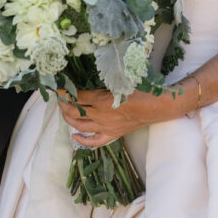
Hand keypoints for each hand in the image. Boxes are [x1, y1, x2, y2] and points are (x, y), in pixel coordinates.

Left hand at [58, 87, 178, 148]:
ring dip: (68, 118)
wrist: (158, 106)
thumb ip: (104, 79)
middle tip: (59, 97)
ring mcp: (105, 127)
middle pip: (74, 111)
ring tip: (63, 111)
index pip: (76, 96)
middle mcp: (100, 115)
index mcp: (101, 100)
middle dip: (63, 104)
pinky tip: (75, 136)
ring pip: (80, 125)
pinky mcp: (112, 134)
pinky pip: (94, 142)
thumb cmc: (141, 89)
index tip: (59, 86)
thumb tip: (90, 76)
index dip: (65, 91)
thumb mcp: (120, 79)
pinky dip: (82, 140)